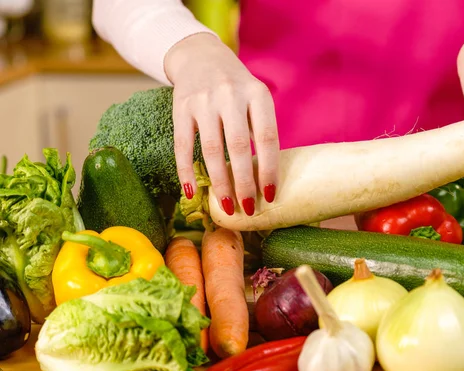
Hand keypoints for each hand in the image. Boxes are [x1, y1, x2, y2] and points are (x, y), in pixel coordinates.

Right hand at [165, 33, 279, 215]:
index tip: (270, 195)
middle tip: (247, 209)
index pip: (266, 137)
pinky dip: (186, 171)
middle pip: (238, 146)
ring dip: (220, 182)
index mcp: (257, 94)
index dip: (269, 168)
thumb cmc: (236, 88)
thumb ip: (259, 130)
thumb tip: (265, 178)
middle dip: (244, 182)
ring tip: (226, 206)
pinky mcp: (180, 107)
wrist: (200, 57)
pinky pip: (182, 145)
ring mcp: (203, 101)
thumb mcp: (255, 99)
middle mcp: (230, 95)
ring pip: (211, 149)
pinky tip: (192, 192)